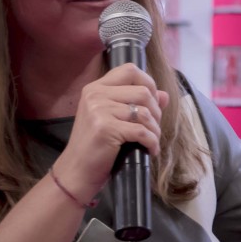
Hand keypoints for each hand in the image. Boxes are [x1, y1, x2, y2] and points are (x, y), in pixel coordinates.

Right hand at [52, 64, 169, 202]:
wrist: (76, 171)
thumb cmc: (97, 146)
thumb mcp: (115, 119)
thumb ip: (138, 104)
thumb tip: (165, 95)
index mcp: (96, 88)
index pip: (130, 70)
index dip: (149, 83)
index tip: (152, 103)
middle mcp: (95, 95)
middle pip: (143, 91)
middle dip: (156, 112)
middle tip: (153, 128)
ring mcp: (99, 110)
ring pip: (145, 112)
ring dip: (155, 130)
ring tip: (152, 141)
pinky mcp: (105, 128)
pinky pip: (142, 131)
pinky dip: (152, 142)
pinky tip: (150, 150)